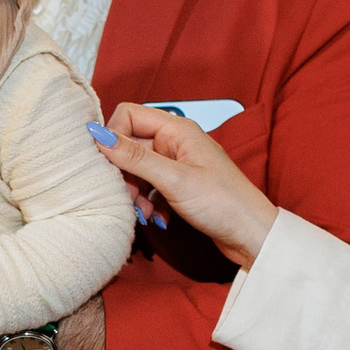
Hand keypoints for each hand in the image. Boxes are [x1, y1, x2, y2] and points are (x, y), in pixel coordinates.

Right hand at [94, 106, 277, 269]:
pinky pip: (149, 186)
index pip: (129, 114)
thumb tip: (98, 135)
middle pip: (130, 144)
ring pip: (137, 168)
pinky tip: (158, 218)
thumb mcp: (174, 180)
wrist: (251, 235)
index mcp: (177, 129)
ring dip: (134, 191)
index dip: (113, 136)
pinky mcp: (179, 185)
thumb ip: (135, 158)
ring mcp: (177, 163)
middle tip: (127, 196)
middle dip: (123, 172)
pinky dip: (148, 202)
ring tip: (145, 212)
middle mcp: (176, 141)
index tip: (108, 165)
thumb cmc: (225, 204)